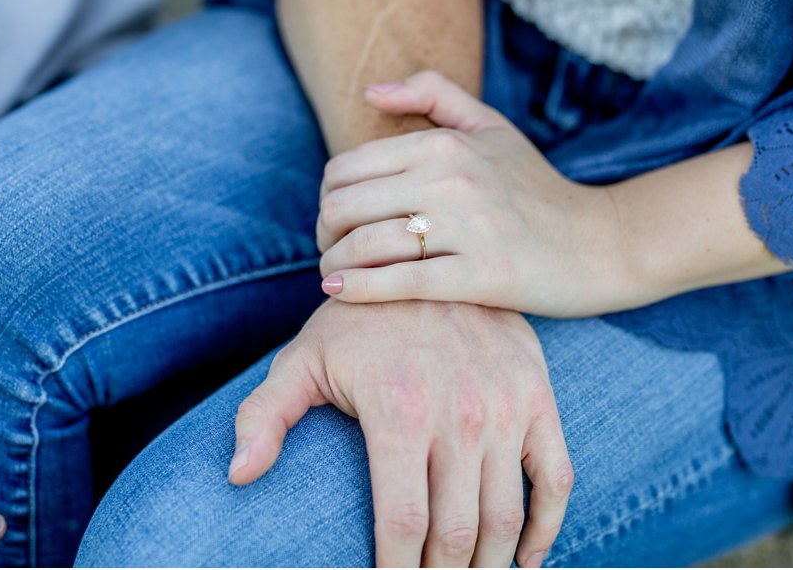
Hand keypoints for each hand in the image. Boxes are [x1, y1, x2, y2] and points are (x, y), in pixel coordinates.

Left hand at [232, 298, 571, 568]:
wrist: (419, 255)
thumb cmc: (353, 319)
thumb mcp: (301, 358)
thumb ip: (264, 415)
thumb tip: (236, 475)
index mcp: (398, 410)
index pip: (404, 522)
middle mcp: (458, 413)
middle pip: (457, 534)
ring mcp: (504, 406)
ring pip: (506, 519)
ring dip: (488, 564)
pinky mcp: (537, 398)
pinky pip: (556, 482)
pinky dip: (546, 531)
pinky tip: (524, 559)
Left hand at [317, 72, 632, 319]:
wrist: (603, 242)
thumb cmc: (536, 185)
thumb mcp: (489, 125)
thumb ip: (430, 93)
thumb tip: (370, 92)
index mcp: (442, 144)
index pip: (348, 166)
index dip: (327, 194)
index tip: (332, 215)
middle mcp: (450, 180)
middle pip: (347, 205)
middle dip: (324, 230)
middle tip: (328, 247)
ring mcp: (468, 229)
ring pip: (367, 244)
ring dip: (335, 262)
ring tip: (331, 273)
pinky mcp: (484, 276)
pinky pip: (403, 282)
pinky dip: (359, 289)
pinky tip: (337, 292)